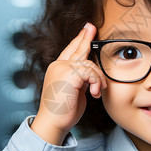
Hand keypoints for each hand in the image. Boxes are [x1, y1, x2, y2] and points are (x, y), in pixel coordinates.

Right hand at [30, 22, 106, 144]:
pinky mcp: (69, 74)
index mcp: (58, 68)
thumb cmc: (62, 111)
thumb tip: (90, 73)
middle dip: (86, 37)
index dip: (78, 39)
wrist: (53, 123)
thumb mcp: (74, 90)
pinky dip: (96, 82)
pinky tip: (94, 94)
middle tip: (92, 27)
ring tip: (98, 90)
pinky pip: (90, 72)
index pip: (70, 50)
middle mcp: (58, 66)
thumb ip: (80, 78)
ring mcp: (62, 68)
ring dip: (98, 78)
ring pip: (88, 63)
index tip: (87, 30)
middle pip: (77, 48)